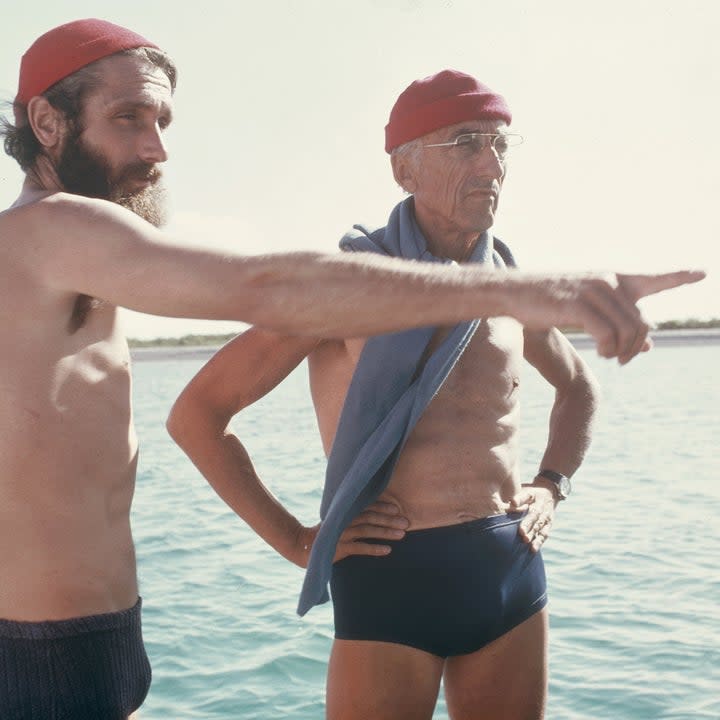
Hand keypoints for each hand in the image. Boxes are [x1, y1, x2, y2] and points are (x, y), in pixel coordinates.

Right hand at [298, 501, 408, 566]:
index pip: (367, 506)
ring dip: (386, 532)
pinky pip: (360, 548)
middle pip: (371, 517)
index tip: (397, 509)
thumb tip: (369, 513)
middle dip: (390, 520)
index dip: (382, 507)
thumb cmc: (323, 533)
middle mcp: (345, 520)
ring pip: (368, 531)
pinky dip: (374, 549)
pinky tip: (388, 550)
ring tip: (402, 535)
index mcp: (345, 511)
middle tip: (407, 522)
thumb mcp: (336, 520)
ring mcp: (342, 533)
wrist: (301, 545)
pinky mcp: (340, 548)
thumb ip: (349, 515)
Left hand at [509, 482, 556, 552]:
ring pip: (540, 526)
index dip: (520, 501)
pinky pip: (544, 534)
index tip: (514, 504)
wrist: (549, 492)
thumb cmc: (531, 493)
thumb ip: (518, 497)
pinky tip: (533, 549)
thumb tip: (510, 502)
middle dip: (528, 524)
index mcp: (534, 496)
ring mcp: (546, 516)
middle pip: (535, 516)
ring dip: (534, 535)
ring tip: (527, 542)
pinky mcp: (548, 524)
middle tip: (521, 532)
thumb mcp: (525, 490)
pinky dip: (539, 541)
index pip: (527, 497)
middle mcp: (541, 506)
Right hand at [513, 270, 704, 363]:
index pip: (652, 279)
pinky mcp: (578, 304)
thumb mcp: (588, 313)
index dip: (678, 276)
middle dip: (636, 346)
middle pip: (641, 321)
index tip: (703, 273)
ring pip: (628, 330)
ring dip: (622, 351)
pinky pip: (608, 334)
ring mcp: (593, 291)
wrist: (513, 293)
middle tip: (623, 360)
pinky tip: (600, 351)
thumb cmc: (548, 303)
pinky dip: (608, 348)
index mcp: (611, 279)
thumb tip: (648, 345)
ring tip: (609, 355)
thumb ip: (619, 325)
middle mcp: (607, 281)